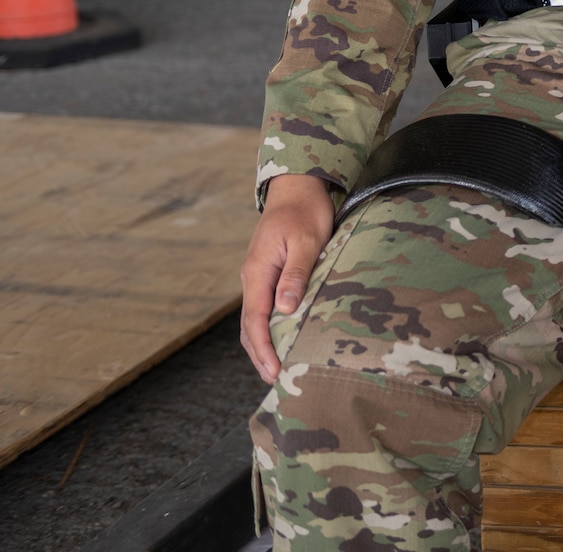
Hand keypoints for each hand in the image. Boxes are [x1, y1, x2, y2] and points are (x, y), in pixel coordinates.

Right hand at [240, 174, 335, 382]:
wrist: (297, 188)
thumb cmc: (305, 212)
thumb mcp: (306, 242)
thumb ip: (296, 275)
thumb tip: (285, 310)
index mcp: (257, 272)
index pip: (255, 320)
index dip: (262, 348)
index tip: (273, 371)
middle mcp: (253, 277)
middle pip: (251, 325)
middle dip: (260, 354)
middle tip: (276, 380)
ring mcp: (259, 276)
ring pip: (256, 317)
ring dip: (263, 343)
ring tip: (277, 368)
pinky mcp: (269, 273)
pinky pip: (264, 306)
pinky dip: (269, 327)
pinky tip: (282, 337)